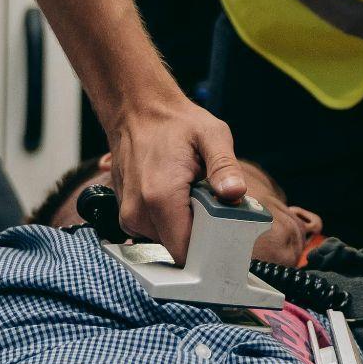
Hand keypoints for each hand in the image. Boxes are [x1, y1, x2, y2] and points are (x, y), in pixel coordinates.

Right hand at [106, 94, 244, 263]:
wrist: (137, 112)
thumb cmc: (176, 123)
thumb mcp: (211, 135)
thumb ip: (224, 167)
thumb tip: (235, 193)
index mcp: (161, 196)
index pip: (187, 251)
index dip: (211, 249)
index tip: (227, 234)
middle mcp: (139, 212)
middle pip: (179, 249)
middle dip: (201, 235)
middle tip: (213, 206)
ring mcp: (129, 216)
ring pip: (168, 242)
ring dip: (185, 226)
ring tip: (194, 196)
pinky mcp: (127, 216)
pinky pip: (156, 232)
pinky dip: (171, 221)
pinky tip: (178, 197)